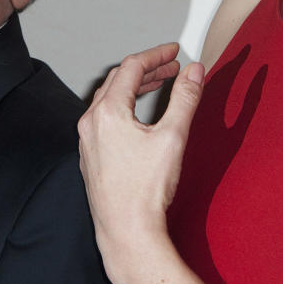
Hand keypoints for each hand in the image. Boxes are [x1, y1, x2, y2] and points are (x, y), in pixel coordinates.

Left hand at [77, 44, 204, 271]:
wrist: (127, 232)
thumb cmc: (147, 190)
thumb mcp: (173, 137)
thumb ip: (185, 98)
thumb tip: (194, 70)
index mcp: (108, 112)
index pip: (131, 67)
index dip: (156, 55)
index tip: (175, 51)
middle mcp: (91, 122)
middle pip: (117, 80)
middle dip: (147, 69)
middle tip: (172, 67)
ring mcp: (87, 140)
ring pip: (108, 99)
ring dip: (134, 87)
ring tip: (160, 85)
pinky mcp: (90, 156)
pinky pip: (104, 118)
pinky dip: (124, 106)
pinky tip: (141, 116)